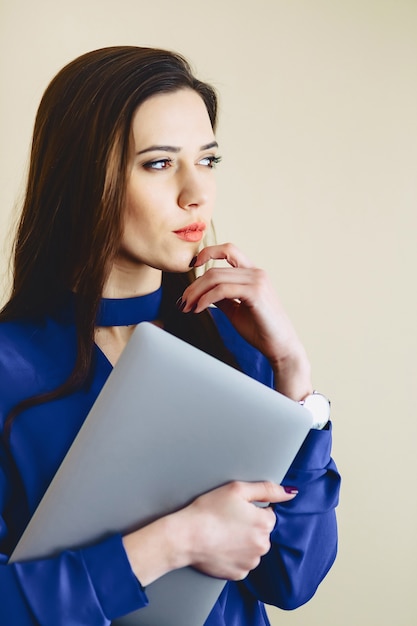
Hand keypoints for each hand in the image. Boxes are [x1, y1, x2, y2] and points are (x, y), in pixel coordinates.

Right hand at [179, 481, 296, 580]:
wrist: (185, 536)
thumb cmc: (208, 510)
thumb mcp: (238, 489)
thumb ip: (267, 489)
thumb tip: (291, 493)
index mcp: (265, 524)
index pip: (267, 514)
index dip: (251, 509)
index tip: (234, 509)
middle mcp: (262, 546)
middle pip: (261, 532)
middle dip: (248, 526)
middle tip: (227, 521)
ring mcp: (250, 562)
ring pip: (252, 548)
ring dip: (242, 542)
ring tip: (222, 534)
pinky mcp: (238, 574)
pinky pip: (242, 563)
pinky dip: (234, 556)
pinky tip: (220, 547)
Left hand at [180, 243, 312, 399]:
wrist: (280, 347)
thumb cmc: (260, 330)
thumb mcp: (235, 309)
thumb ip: (221, 296)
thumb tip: (201, 291)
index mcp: (252, 273)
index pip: (228, 250)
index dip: (208, 252)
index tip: (192, 264)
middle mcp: (256, 272)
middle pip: (215, 269)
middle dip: (193, 286)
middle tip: (182, 302)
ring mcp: (257, 281)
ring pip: (216, 277)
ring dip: (196, 293)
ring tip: (187, 307)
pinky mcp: (256, 293)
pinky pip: (222, 290)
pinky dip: (206, 298)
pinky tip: (198, 309)